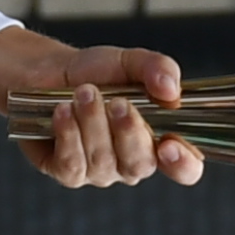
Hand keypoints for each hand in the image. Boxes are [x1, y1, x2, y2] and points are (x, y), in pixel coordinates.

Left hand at [0, 28, 202, 189]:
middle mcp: (132, 162)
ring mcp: (100, 171)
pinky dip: (69, 136)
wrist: (49, 73)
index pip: (186, 168)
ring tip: (83, 92)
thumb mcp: (129, 61)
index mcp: (159, 140)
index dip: (183, 165)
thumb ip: (157, 69)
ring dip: (93, 124)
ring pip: (103, 162)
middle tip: (117, 101)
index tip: (170, 144)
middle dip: (129, 133)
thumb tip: (172, 90)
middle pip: (141, 165)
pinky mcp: (68, 172)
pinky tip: (62, 112)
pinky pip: (72, 166)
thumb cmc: (97, 73)